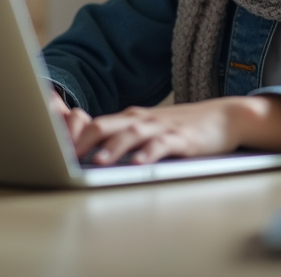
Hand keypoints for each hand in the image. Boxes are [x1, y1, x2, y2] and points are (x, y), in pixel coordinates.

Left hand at [68, 96, 280, 165]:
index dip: (75, 136)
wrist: (224, 117)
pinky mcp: (182, 139)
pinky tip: (139, 164)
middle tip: (67, 158)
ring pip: (131, 135)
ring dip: (113, 148)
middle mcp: (142, 120)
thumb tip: (93, 154)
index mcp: (131, 117)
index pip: (96, 123)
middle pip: (106, 125)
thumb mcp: (149, 128)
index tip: (57, 152)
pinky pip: (162, 146)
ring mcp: (161, 128)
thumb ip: (125, 137)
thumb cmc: (182, 126)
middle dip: (85, 141)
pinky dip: (148, 154)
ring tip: (98, 162)